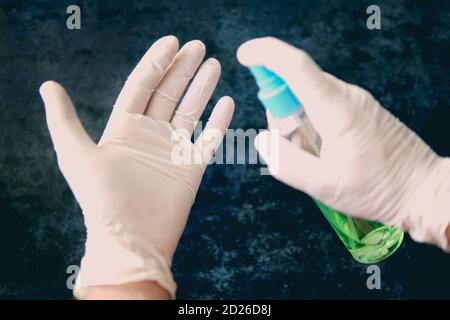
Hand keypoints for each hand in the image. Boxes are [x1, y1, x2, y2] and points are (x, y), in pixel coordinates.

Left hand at [40, 36, 233, 297]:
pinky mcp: (192, 168)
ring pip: (190, 111)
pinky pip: (209, 139)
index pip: (142, 87)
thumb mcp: (76, 154)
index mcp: (124, 129)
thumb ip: (64, 119)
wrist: (130, 238)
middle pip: (168, 94)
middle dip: (182, 68)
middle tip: (197, 45)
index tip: (171, 42)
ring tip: (212, 64)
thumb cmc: (101, 199)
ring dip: (201, 87)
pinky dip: (219, 121)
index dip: (155, 63)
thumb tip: (48, 86)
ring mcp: (172, 151)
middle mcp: (149, 136)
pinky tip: (226, 101)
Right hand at [238, 37, 449, 249]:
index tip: (244, 55)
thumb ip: (285, 162)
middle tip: (287, 143)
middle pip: (297, 82)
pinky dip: (310, 121)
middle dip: (278, 107)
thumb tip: (263, 140)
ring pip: (308, 95)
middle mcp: (346, 96)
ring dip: (295, 118)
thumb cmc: (376, 189)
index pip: (295, 66)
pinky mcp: (360, 109)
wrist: (422, 189)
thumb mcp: (322, 184)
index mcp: (335, 108)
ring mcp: (355, 101)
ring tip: (310, 154)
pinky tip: (321, 150)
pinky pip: (322, 104)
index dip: (266, 54)